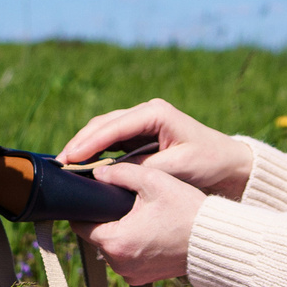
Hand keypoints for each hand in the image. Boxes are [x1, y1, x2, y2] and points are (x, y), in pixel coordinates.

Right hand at [61, 98, 252, 201]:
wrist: (227, 164)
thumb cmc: (207, 162)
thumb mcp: (177, 167)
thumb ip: (143, 169)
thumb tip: (109, 174)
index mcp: (155, 113)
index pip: (114, 126)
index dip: (89, 142)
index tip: (70, 158)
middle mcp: (145, 113)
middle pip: (102, 125)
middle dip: (80, 143)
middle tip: (59, 163)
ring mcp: (140, 123)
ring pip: (103, 131)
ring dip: (84, 146)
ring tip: (64, 165)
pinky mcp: (139, 136)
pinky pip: (110, 141)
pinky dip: (94, 152)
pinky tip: (81, 166)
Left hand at [74, 159, 203, 285]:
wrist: (215, 242)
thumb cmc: (186, 211)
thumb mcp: (154, 181)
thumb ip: (120, 172)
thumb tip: (98, 172)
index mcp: (115, 242)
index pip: (80, 225)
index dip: (86, 208)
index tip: (96, 196)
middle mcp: (118, 264)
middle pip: (96, 237)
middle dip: (105, 220)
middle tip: (122, 202)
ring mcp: (131, 274)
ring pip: (112, 249)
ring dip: (119, 234)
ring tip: (138, 216)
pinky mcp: (143, 279)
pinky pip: (127, 259)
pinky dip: (133, 246)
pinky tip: (148, 231)